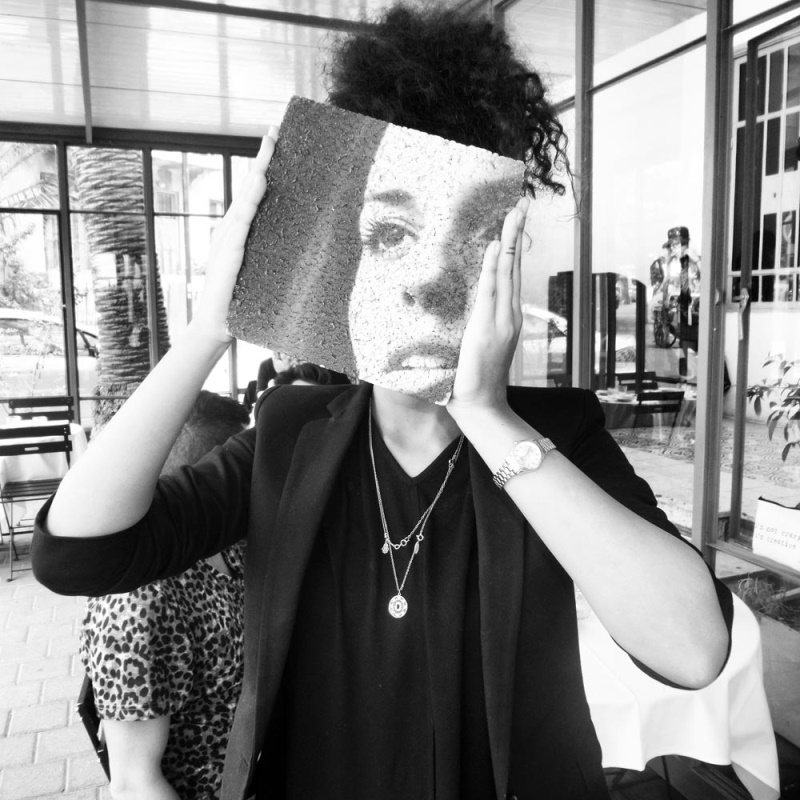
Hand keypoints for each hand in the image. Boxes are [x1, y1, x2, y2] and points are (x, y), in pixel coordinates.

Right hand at [191, 128, 277, 342]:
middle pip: (248, 188)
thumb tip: (299, 238)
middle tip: (274, 131)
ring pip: (245, 199)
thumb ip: (268, 250)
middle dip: (262, 159)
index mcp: (240, 231)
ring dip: (257, 172)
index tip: (275, 140)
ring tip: (269, 148)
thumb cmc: (240, 299)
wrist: (218, 324)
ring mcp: (228, 239)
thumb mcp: (259, 269)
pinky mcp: (229, 252)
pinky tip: (259, 183)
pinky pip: (241, 222)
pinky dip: (250, 201)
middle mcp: (232, 230)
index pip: (254, 193)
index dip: (263, 166)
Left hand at [447, 196, 528, 416]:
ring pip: (507, 272)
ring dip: (510, 240)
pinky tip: (496, 246)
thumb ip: (474, 321)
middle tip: (520, 205)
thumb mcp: (472, 342)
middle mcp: (510, 314)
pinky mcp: (489, 328)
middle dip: (516, 234)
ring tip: (514, 213)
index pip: (509, 273)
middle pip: (514, 266)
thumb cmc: (473, 376)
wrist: (481, 404)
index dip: (511, 245)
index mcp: (506, 315)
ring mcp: (503, 320)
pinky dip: (494, 267)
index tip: (511, 220)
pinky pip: (491, 291)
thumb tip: (463, 307)